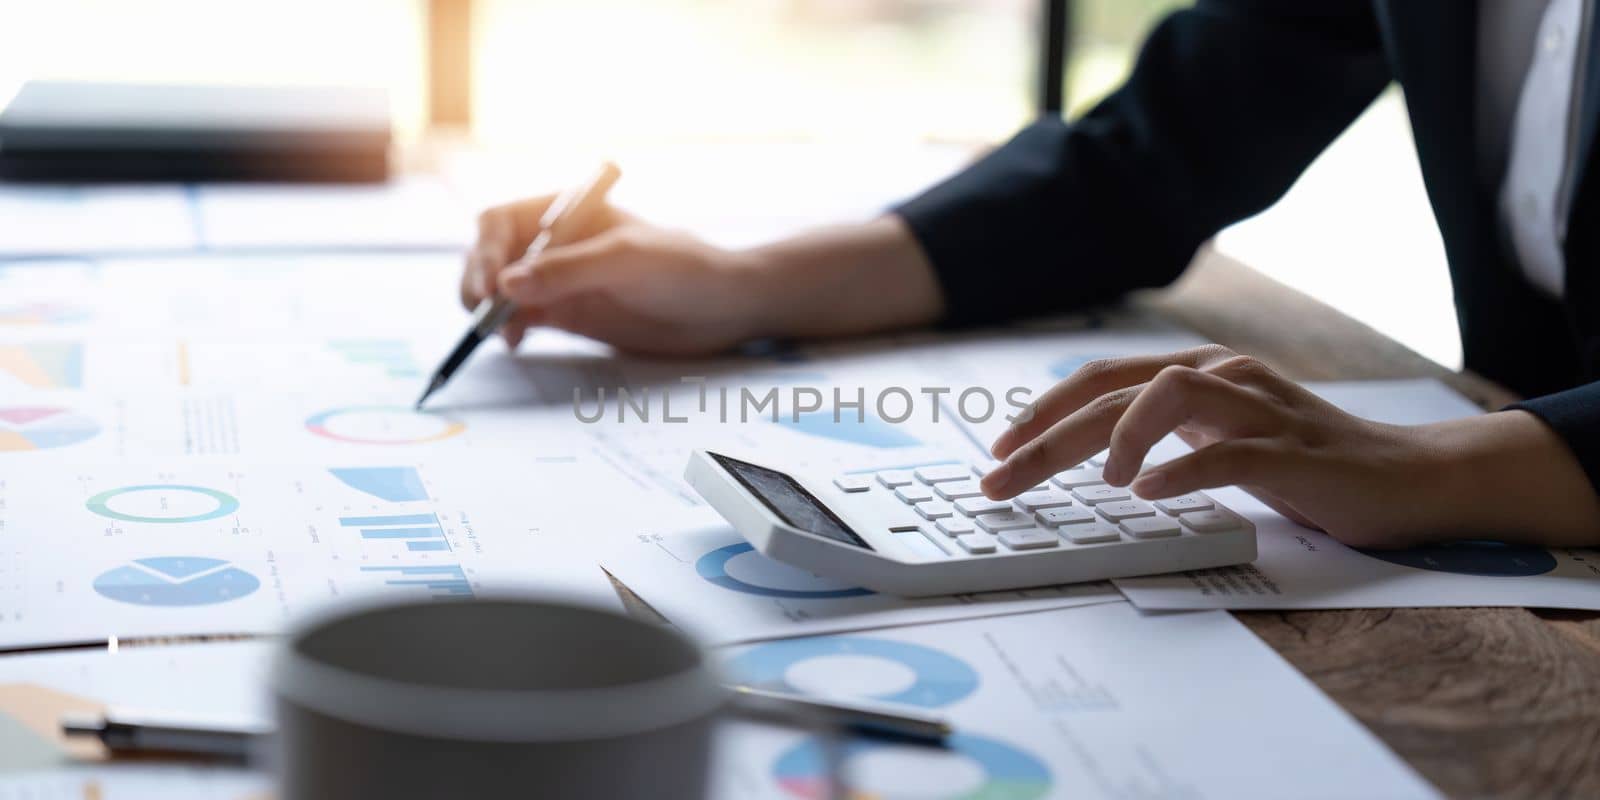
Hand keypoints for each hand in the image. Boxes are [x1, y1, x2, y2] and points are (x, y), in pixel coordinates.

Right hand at [461, 195, 770, 355]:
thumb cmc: (684, 267)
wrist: (724, 307)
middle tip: (484, 312)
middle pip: (492, 256)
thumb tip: (507, 285)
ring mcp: (559, 280)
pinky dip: (509, 328)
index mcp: (566, 211)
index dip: (486, 249)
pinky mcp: (567, 313)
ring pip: (500, 290)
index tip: (491, 283)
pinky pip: (521, 318)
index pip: (502, 221)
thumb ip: (567, 270)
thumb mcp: (626, 260)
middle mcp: (555, 243)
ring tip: (500, 332)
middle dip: (478, 281)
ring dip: (489, 308)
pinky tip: (515, 342)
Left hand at [980, 345, 1599, 548]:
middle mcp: (1223, 377)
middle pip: (1115, 390)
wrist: (1408, 477)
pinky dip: (1180, 469)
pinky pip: (1227, 451)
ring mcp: (1259, 408)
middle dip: (1047, 435)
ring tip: (1096, 481)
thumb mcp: (1220, 439)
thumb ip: (1166, 433)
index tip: (999, 453)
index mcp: (1199, 373)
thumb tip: (1087, 451)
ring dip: (1117, 435)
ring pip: (1167, 396)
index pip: (1101, 380)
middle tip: (999, 478)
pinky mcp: (1293, 451)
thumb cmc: (1306, 464)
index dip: (1043, 411)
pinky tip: (1146, 492)